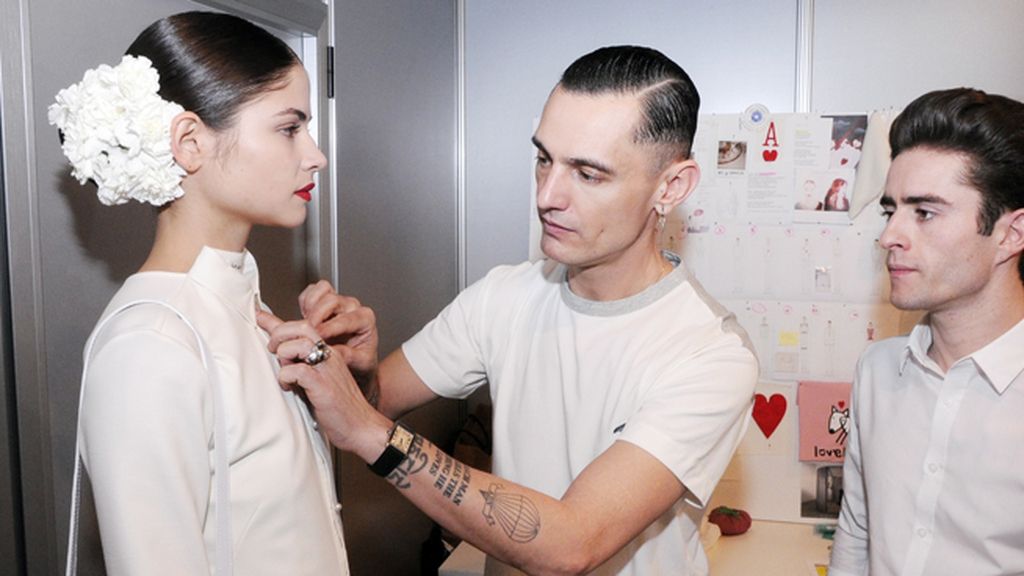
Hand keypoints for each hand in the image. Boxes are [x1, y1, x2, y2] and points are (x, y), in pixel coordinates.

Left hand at [256, 309, 391, 458]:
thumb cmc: (339, 408)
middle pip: (300, 326)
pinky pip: (297, 370)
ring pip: (299, 344)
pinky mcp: (323, 385)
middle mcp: (329, 356)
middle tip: (273, 351)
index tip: (259, 316)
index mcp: (328, 353)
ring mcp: (327, 369)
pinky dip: (286, 376)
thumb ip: (302, 368)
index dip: (276, 322)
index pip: (302, 327)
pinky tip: (290, 387)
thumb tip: (281, 362)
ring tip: (285, 373)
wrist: (361, 427)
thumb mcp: (318, 381)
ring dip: (283, 355)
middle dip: (278, 335)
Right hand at [298, 280, 378, 388]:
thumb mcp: (360, 362)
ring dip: (310, 306)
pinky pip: (312, 291)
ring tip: (305, 324)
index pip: (346, 319)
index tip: (318, 338)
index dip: (329, 328)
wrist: (355, 361)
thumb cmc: (360, 360)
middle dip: (316, 317)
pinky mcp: (324, 299)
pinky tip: (304, 317)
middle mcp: (352, 306)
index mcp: (365, 319)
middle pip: (332, 300)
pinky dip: (305, 301)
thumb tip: (331, 351)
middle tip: (307, 333)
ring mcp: (338, 301)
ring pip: (322, 291)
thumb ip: (347, 356)